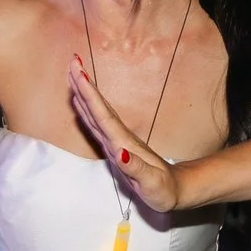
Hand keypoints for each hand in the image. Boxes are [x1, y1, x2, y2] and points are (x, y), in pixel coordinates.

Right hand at [68, 55, 183, 212]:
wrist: (176, 188)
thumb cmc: (164, 189)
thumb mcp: (152, 183)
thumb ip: (136, 168)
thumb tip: (119, 152)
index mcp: (124, 144)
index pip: (104, 117)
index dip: (91, 97)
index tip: (80, 75)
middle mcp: (119, 138)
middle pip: (99, 108)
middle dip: (85, 86)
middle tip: (73, 61)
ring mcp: (117, 140)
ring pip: (97, 113)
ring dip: (84, 94)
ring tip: (73, 74)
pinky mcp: (115, 146)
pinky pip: (97, 124)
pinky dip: (86, 111)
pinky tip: (80, 103)